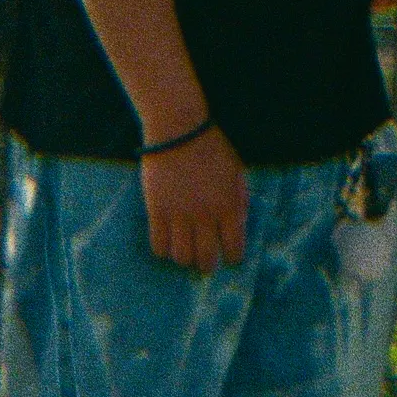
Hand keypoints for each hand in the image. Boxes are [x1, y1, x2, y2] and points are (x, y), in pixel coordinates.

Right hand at [141, 126, 247, 271]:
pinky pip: (159, 246)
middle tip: (206, 262)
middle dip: (207, 265)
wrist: (180, 131)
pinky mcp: (157, 212)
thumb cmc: (212, 149)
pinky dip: (164, 250)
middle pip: (206, 259)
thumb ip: (239, 200)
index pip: (234, 247)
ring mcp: (180, 215)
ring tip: (186, 250)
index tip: (230, 258)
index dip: (233, 257)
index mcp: (230, 205)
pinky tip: (168, 242)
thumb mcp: (236, 172)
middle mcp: (206, 215)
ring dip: (185, 258)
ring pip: (181, 257)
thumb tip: (238, 226)